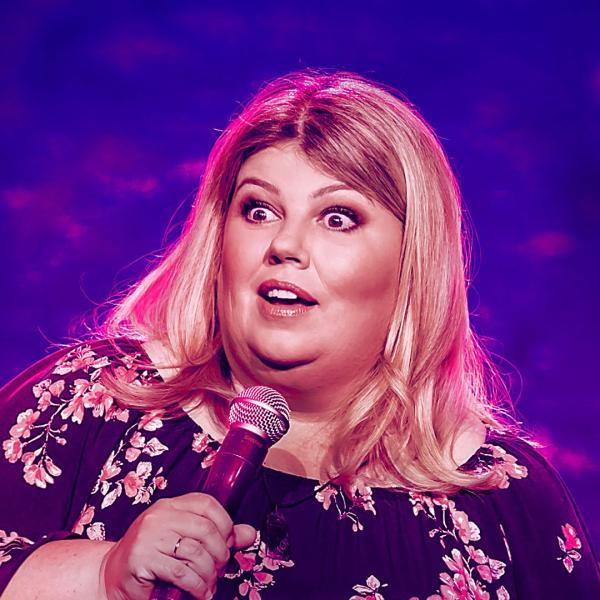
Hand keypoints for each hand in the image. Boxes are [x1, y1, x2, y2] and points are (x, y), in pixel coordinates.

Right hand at [99, 493, 256, 599]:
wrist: (110, 577)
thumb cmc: (151, 558)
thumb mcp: (184, 541)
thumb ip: (217, 535)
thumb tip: (249, 533)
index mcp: (171, 505)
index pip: (207, 504)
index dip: (225, 524)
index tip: (227, 544)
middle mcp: (160, 515)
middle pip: (206, 529)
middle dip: (220, 554)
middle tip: (220, 569)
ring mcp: (149, 535)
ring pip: (196, 552)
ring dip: (209, 574)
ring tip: (209, 584)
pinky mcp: (143, 558)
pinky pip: (181, 572)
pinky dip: (196, 586)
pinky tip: (199, 592)